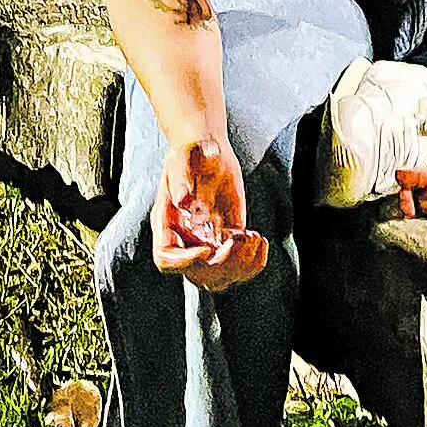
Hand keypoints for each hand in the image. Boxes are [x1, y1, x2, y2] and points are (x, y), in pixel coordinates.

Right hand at [153, 138, 267, 291]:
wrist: (206, 150)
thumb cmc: (190, 151)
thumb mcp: (183, 157)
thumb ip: (180, 177)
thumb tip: (183, 200)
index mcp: (167, 223)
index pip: (167, 259)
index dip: (186, 262)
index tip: (209, 249)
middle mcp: (186, 238)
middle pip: (197, 274)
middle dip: (221, 265)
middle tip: (239, 238)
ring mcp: (207, 241)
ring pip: (220, 276)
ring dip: (241, 266)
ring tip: (254, 238)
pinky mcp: (227, 237)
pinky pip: (238, 264)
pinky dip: (253, 260)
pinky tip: (259, 238)